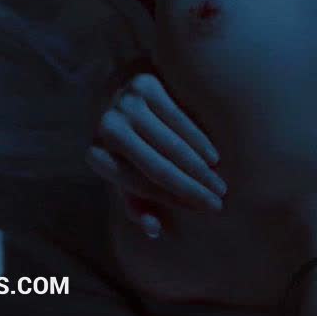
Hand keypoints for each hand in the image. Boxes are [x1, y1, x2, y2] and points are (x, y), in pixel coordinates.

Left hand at [86, 69, 225, 237]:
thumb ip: (136, 202)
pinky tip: (214, 157)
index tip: (203, 210)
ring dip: (200, 169)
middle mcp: (107, 128)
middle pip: (158, 167)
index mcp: (96, 155)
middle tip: (218, 201)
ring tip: (220, 185)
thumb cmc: (128, 143)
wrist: (119, 87)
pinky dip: (200, 140)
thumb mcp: (126, 173)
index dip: (174, 200)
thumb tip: (153, 230)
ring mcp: (125, 104)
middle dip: (192, 188)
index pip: (141, 185)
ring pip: (172, 145)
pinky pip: (180, 119)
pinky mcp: (145, 85)